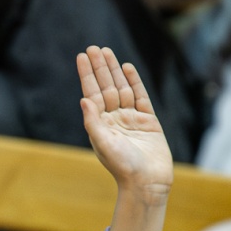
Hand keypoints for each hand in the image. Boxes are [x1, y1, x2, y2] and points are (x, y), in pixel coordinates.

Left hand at [77, 45, 171, 230]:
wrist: (147, 182)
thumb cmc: (123, 167)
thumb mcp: (104, 144)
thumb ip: (93, 122)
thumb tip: (83, 99)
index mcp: (100, 124)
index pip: (92, 93)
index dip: (87, 75)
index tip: (82, 56)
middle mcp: (114, 119)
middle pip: (106, 87)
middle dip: (100, 67)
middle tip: (93, 47)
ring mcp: (131, 118)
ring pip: (121, 88)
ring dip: (114, 70)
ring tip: (107, 51)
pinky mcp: (148, 121)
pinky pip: (140, 96)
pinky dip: (134, 82)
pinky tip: (127, 68)